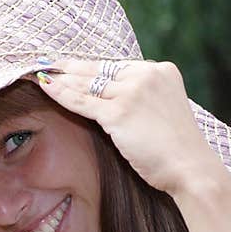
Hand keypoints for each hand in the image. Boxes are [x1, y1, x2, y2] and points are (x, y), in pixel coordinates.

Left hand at [34, 60, 226, 195]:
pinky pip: (82, 100)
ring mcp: (132, 92)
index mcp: (161, 71)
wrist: (191, 169)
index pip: (115, 66)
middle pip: (98, 69)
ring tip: (39, 72)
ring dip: (60, 77)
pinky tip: (45, 86)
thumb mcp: (164, 111)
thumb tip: (112, 99)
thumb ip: (143, 98)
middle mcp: (147, 75)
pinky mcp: (119, 112)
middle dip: (69, 67)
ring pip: (87, 83)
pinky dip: (61, 93)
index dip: (89, 66)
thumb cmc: (177, 150)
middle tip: (45, 62)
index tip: (69, 64)